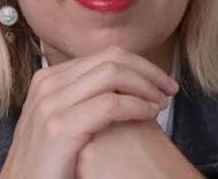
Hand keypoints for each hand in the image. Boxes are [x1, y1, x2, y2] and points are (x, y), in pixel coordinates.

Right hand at [0, 46, 178, 178]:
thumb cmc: (50, 162)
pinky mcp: (59, 128)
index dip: (139, 65)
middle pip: (111, 58)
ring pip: (112, 74)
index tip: (160, 82)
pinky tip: (150, 114)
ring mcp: (50, 103)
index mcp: (49, 78)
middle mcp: (48, 83)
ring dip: (145, 86)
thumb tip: (122, 85)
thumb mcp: (61, 119)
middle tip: (169, 89)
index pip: (104, 56)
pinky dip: (137, 105)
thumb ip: (83, 98)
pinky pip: (110, 104)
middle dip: (147, 70)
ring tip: (161, 103)